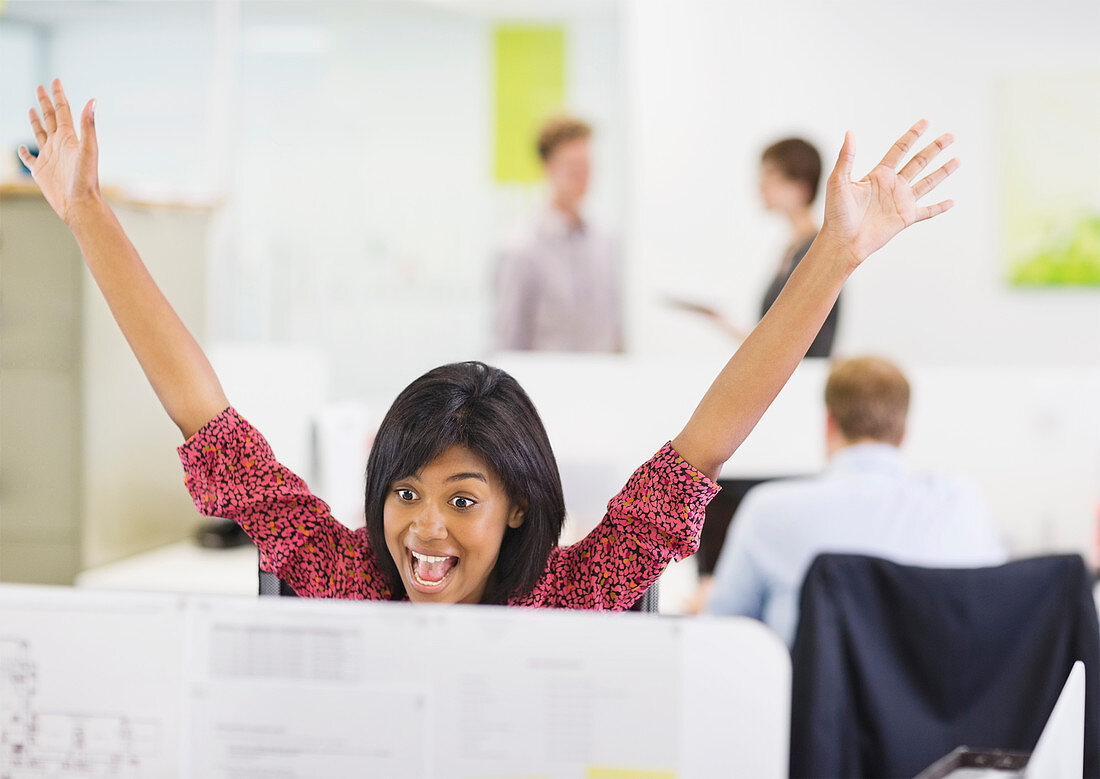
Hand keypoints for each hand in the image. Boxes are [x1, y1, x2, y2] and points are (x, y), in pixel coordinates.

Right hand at [18, 79, 99, 226]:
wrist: (79, 203)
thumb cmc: (86, 179)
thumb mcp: (88, 149)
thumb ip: (88, 125)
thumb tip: (93, 100)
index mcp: (69, 138)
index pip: (63, 111)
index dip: (58, 95)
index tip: (55, 81)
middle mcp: (59, 145)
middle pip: (50, 118)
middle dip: (45, 103)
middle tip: (40, 88)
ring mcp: (49, 157)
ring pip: (40, 133)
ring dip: (36, 121)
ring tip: (32, 109)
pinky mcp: (40, 170)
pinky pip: (28, 158)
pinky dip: (24, 152)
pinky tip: (23, 147)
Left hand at [821, 120, 958, 268]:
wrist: (842, 241)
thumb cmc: (836, 213)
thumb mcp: (838, 181)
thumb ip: (846, 157)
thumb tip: (849, 132)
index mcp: (878, 175)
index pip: (899, 149)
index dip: (912, 135)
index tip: (926, 122)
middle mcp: (892, 186)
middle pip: (919, 162)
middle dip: (935, 148)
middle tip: (951, 135)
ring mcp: (901, 202)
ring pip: (928, 183)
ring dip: (943, 172)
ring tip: (958, 160)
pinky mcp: (905, 218)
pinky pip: (927, 211)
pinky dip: (940, 207)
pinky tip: (952, 202)